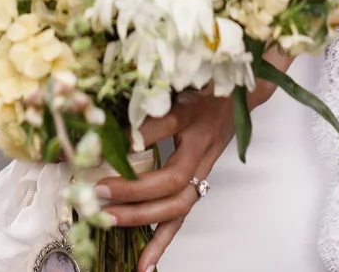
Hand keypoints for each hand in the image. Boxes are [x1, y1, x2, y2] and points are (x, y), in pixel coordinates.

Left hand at [97, 56, 287, 271]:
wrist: (239, 98)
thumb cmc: (203, 88)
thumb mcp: (178, 83)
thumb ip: (151, 97)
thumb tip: (115, 115)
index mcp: (194, 115)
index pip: (168, 124)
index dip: (142, 135)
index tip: (112, 141)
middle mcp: (200, 148)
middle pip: (172, 179)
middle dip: (134, 190)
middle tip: (99, 190)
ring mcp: (201, 171)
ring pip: (177, 205)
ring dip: (142, 217)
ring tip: (109, 221)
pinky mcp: (197, 186)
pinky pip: (180, 218)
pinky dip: (161, 243)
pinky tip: (145, 264)